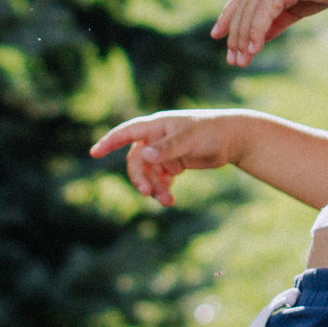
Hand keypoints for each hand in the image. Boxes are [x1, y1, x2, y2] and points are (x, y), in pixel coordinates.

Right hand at [90, 109, 246, 207]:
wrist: (233, 138)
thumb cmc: (211, 131)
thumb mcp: (190, 138)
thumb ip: (167, 148)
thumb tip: (145, 156)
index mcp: (157, 126)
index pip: (127, 132)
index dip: (110, 142)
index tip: (94, 153)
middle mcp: (157, 139)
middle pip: (136, 161)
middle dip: (139, 178)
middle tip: (148, 193)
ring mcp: (165, 152)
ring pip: (148, 174)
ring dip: (153, 188)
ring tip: (166, 200)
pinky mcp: (174, 164)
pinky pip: (160, 179)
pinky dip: (162, 189)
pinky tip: (169, 199)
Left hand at [212, 0, 327, 66]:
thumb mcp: (296, 7)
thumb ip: (276, 19)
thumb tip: (257, 38)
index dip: (228, 16)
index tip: (217, 35)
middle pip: (243, 7)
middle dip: (235, 35)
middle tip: (232, 60)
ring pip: (250, 12)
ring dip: (244, 39)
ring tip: (241, 61)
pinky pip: (263, 13)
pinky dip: (256, 32)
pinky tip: (254, 49)